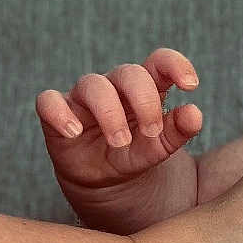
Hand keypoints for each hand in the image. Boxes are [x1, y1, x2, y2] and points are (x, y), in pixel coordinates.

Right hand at [35, 47, 202, 221]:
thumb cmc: (135, 152)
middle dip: (143, 101)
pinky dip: (60, 114)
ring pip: (92, 85)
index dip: (175, 65)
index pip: (159, 61)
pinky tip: (74, 132)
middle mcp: (114, 85)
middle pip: (128, 73)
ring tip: (121, 142)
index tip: (190, 85)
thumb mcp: (160, 146)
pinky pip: (48, 101)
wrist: (105, 180)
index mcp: (145, 87)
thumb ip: (178, 130)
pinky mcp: (57, 113)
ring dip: (109, 113)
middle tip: (151, 132)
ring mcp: (83, 97)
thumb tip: (194, 114)